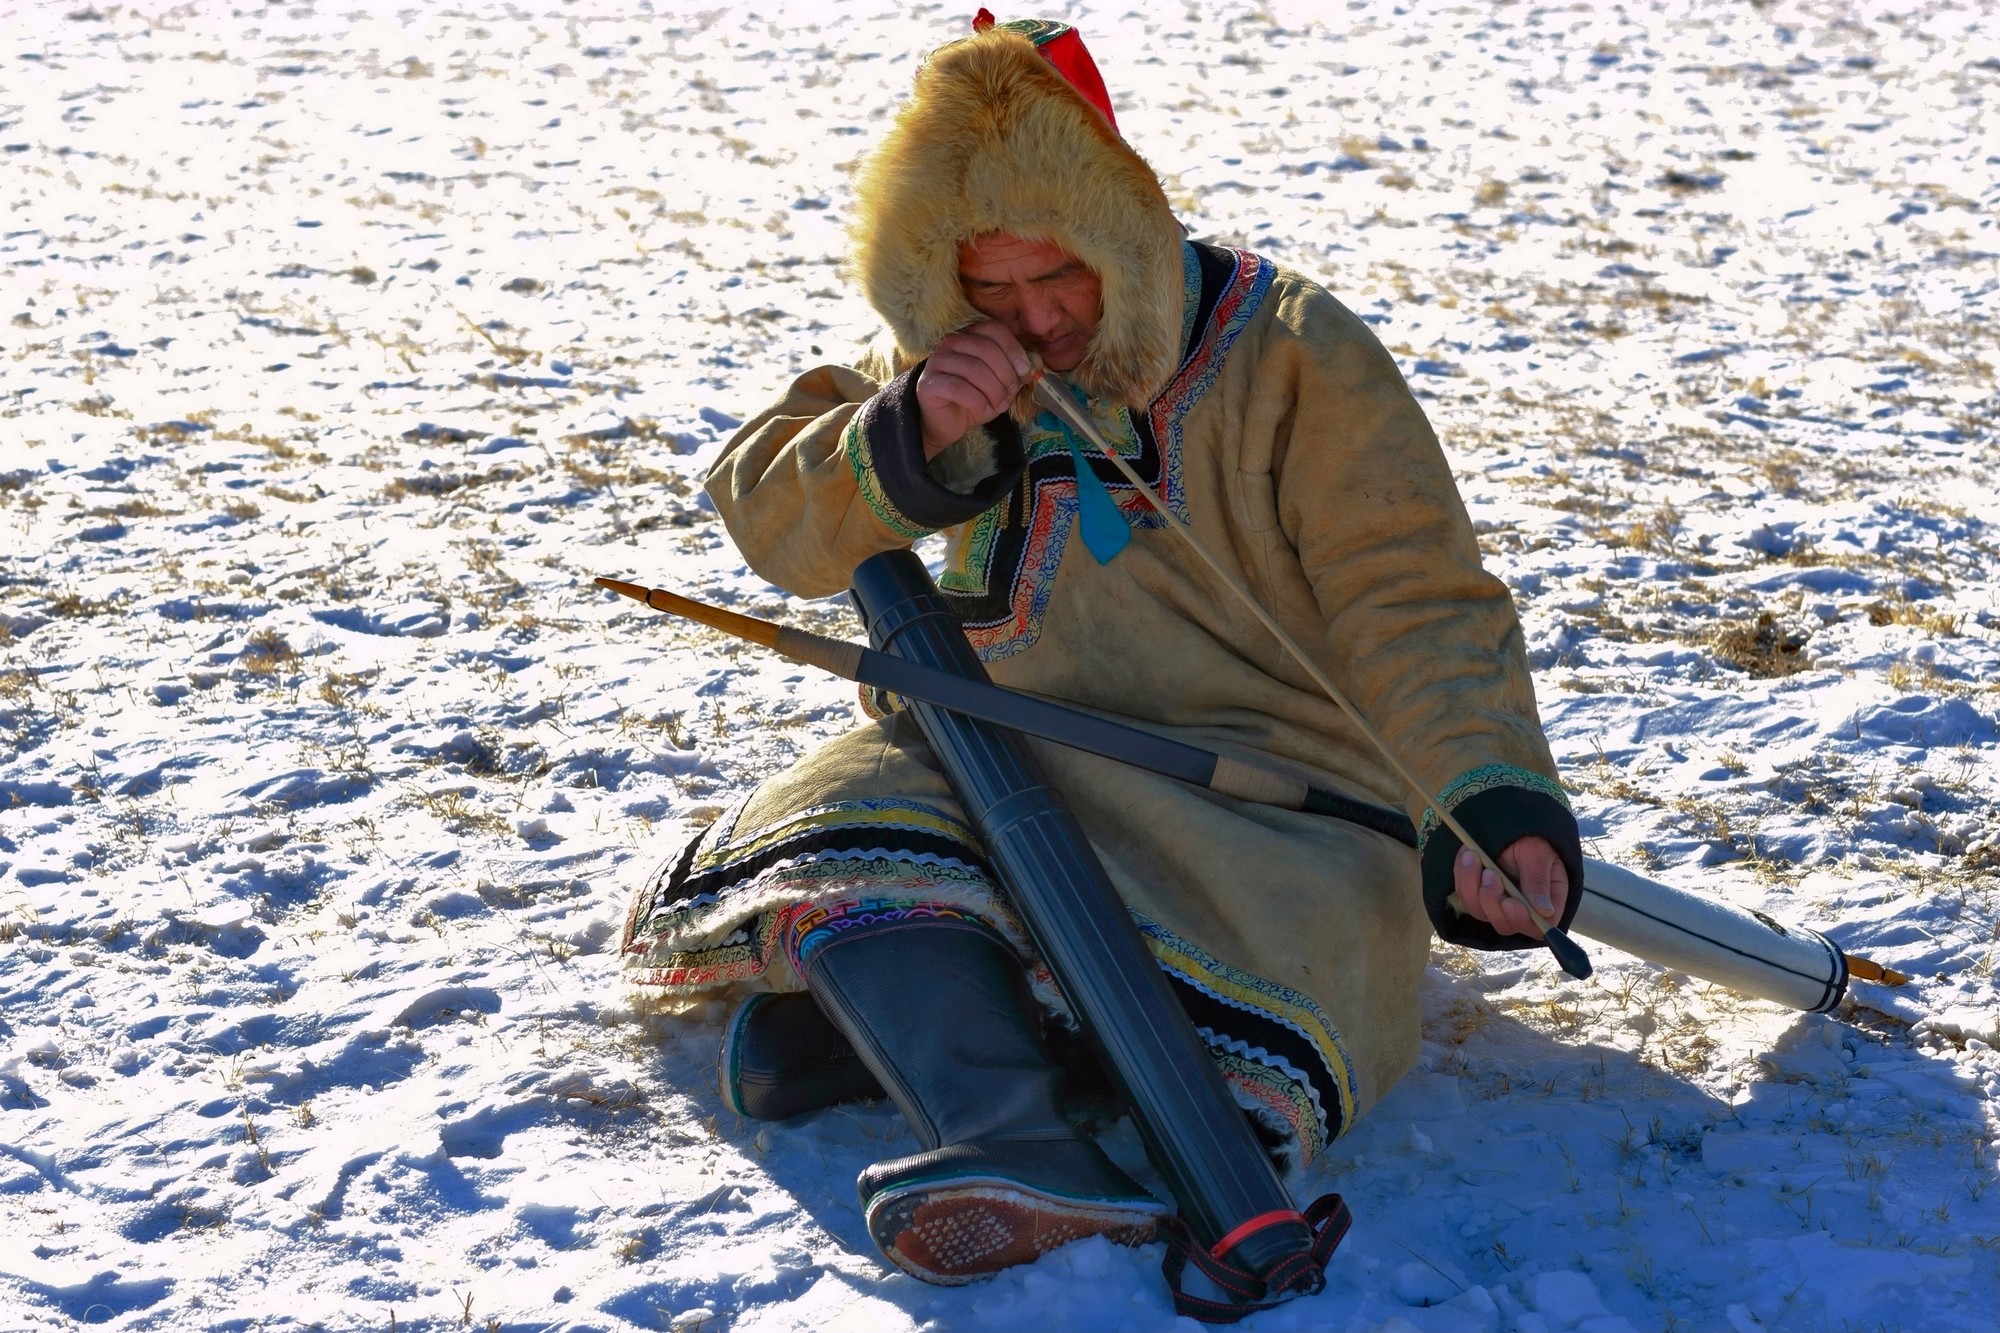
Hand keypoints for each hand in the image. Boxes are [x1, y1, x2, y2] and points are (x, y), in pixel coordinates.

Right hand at [915, 320, 1033, 459]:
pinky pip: (960, 388)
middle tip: (1009, 393)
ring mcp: (936, 362)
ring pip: (974, 369)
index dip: (1013, 348)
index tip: (1024, 370)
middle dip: (1005, 374)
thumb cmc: (972, 400)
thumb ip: (1016, 372)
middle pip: (986, 349)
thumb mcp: (1000, 385)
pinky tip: (982, 410)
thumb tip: (1034, 362)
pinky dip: (978, 402)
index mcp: (968, 337)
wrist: (944, 424)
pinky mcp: (929, 384)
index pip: (994, 329)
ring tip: (997, 405)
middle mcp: (949, 343)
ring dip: (994, 391)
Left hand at [1454, 836, 1566, 939]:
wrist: (1510, 823)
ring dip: (1473, 887)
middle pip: (1504, 925)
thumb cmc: (1532, 839)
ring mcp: (1497, 903)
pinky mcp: (1477, 893)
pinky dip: (1463, 876)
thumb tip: (1544, 911)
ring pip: (1480, 911)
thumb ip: (1539, 881)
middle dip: (1493, 902)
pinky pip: (1464, 895)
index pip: (1537, 928)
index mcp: (1546, 903)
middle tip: (1490, 874)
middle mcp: (1521, 909)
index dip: (1522, 921)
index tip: (1510, 902)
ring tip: (1474, 858)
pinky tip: (1469, 855)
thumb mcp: (1538, 855)